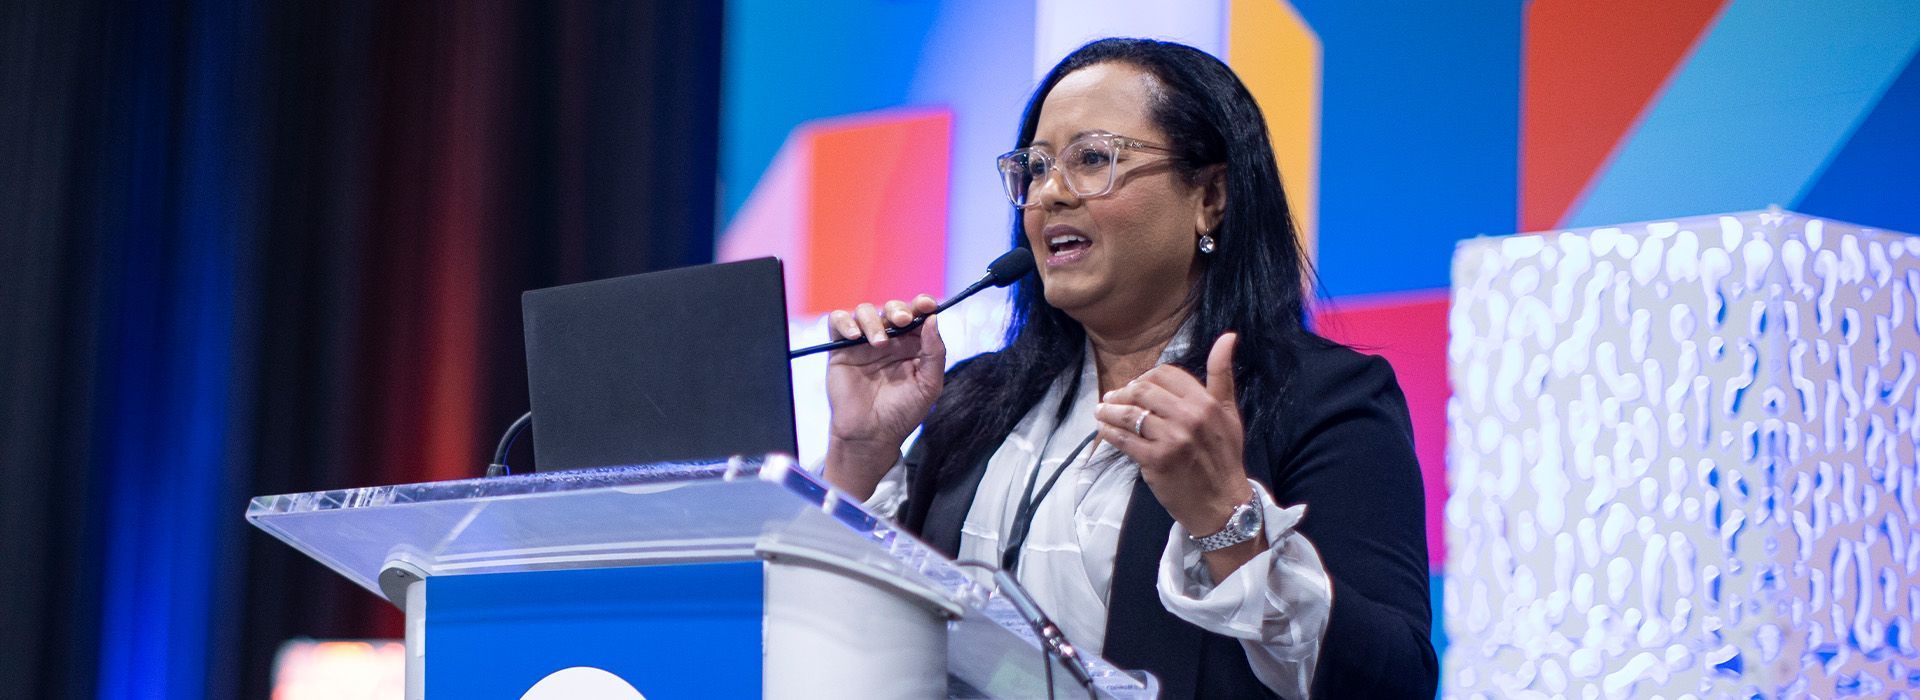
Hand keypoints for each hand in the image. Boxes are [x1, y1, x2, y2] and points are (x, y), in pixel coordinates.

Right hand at [821, 294, 944, 498]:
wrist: (871, 436)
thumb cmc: (902, 414)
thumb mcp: (929, 385)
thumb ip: (934, 352)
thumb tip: (932, 319)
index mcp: (912, 345)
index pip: (917, 315)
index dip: (922, 304)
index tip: (928, 304)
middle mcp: (889, 340)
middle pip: (892, 308)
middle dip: (898, 308)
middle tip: (902, 321)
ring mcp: (863, 343)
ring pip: (865, 310)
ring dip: (873, 319)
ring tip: (879, 343)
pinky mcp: (841, 349)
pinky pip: (838, 321)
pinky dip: (845, 322)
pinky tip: (855, 337)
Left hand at [1094, 333, 1255, 545]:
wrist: (1223, 504)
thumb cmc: (1224, 458)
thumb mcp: (1229, 412)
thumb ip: (1222, 374)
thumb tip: (1228, 335)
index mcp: (1206, 401)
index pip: (1165, 374)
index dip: (1145, 378)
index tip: (1135, 388)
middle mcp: (1189, 416)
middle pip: (1142, 391)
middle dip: (1122, 393)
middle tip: (1111, 399)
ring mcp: (1172, 439)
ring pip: (1129, 414)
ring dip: (1108, 411)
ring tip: (1101, 412)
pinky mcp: (1156, 461)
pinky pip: (1123, 439)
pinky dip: (1108, 433)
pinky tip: (1104, 430)